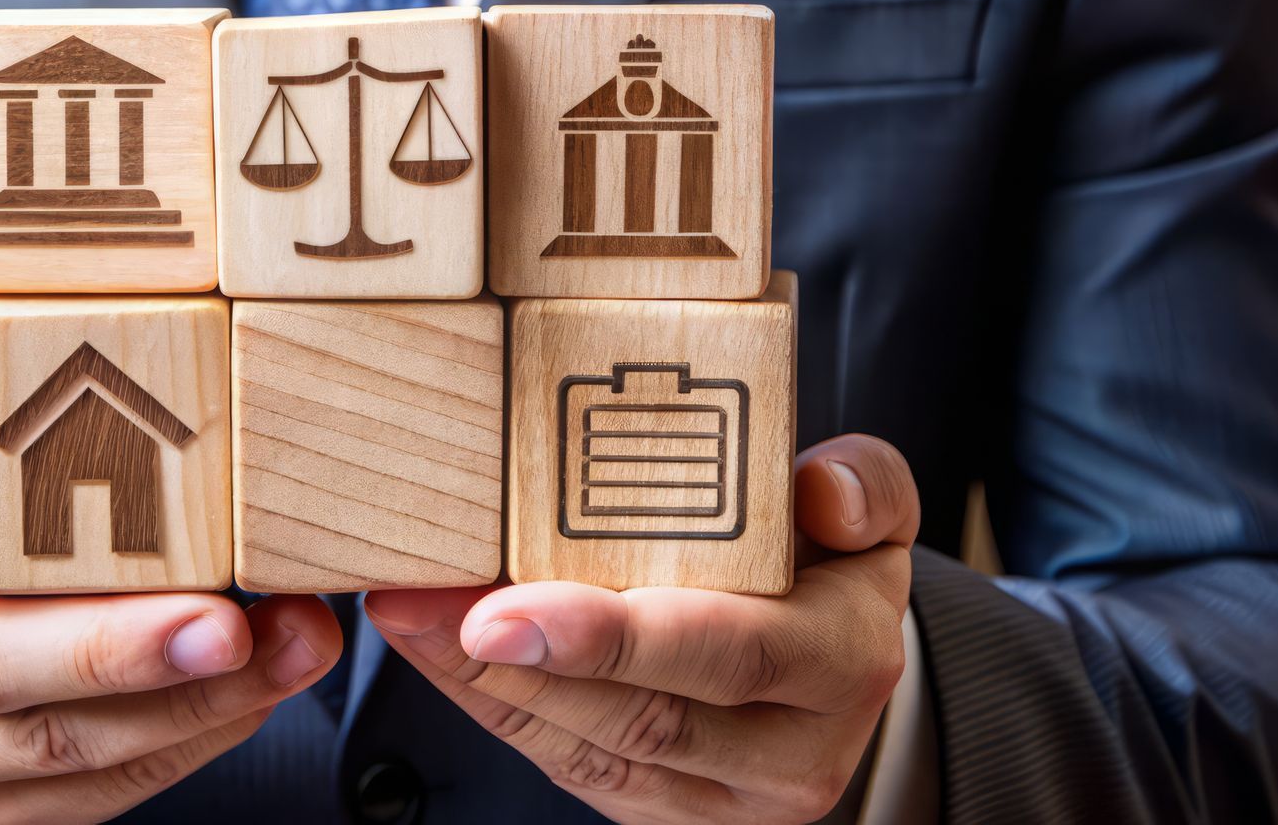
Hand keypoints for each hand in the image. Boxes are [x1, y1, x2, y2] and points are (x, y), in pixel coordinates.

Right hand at [0, 434, 340, 823]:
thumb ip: (63, 445)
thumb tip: (203, 425)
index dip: (87, 571)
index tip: (200, 572)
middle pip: (2, 667)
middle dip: (140, 655)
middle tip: (245, 630)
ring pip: (64, 744)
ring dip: (197, 704)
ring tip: (293, 649)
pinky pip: (99, 787)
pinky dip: (188, 742)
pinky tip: (253, 691)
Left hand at [364, 434, 917, 823]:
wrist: (838, 667)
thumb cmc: (834, 565)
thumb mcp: (874, 510)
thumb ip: (865, 485)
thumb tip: (819, 487)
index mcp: (844, 662)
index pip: (733, 652)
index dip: (615, 637)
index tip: (507, 610)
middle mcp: (789, 752)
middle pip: (641, 717)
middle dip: (516, 666)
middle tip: (418, 604)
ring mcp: (720, 795)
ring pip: (588, 751)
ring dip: (479, 685)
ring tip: (404, 612)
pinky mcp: (658, 808)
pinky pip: (564, 763)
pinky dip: (489, 703)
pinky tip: (431, 645)